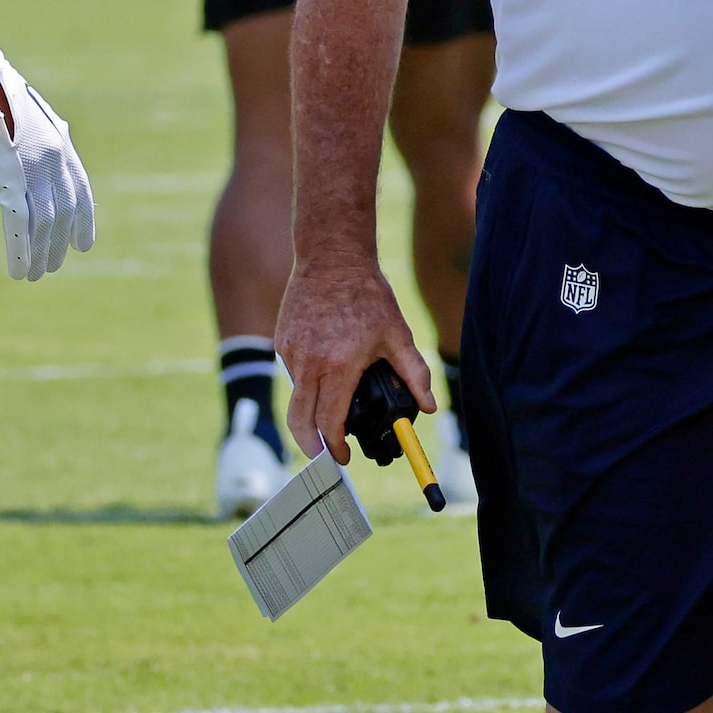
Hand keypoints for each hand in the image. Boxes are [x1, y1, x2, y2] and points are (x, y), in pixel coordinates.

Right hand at [0, 50, 96, 279]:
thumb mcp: (28, 119)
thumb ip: (37, 146)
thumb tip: (33, 167)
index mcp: (61, 146)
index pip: (81, 192)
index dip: (83, 220)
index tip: (84, 244)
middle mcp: (54, 161)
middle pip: (64, 213)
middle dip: (60, 243)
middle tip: (53, 266)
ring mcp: (33, 170)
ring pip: (44, 224)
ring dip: (41, 253)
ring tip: (36, 275)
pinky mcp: (8, 179)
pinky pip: (20, 225)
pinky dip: (21, 251)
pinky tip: (19, 268)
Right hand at [278, 252, 432, 464]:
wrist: (332, 256)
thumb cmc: (367, 294)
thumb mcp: (397, 334)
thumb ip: (414, 374)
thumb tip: (430, 406)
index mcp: (339, 364)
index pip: (330, 421)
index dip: (336, 445)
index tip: (344, 455)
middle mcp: (309, 361)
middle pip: (300, 422)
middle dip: (312, 446)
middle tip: (325, 454)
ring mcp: (291, 351)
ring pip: (295, 397)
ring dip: (308, 413)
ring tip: (327, 415)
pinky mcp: (282, 341)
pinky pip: (291, 373)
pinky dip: (305, 384)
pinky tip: (322, 374)